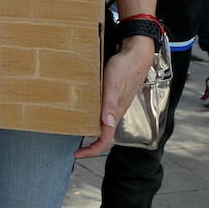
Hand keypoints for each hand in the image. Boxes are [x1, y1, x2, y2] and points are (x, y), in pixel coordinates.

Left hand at [75, 35, 154, 157]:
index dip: (92, 150)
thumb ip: (110, 105)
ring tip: (74, 128)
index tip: (76, 153)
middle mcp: (116, 112)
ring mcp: (116, 104)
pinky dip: (92, 115)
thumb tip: (107, 124)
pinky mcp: (114, 95)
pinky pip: (103, 111)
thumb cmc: (124, 68)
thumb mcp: (113, 85)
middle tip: (72, 144)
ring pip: (103, 123)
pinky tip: (83, 109)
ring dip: (90, 128)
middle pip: (103, 134)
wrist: (136, 54)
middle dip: (89, 142)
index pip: (105, 140)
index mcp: (116, 114)